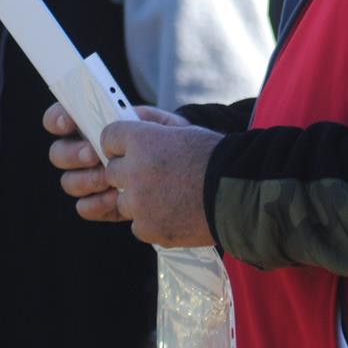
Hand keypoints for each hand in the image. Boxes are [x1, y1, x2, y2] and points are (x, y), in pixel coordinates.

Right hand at [44, 102, 188, 222]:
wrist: (188, 170)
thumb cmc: (168, 139)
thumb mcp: (156, 122)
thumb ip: (134, 118)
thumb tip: (115, 121)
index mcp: (92, 126)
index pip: (59, 119)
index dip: (57, 119)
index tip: (68, 123)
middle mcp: (85, 153)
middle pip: (58, 154)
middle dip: (72, 154)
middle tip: (93, 154)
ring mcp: (91, 180)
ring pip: (69, 182)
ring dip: (86, 180)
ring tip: (110, 179)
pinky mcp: (102, 205)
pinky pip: (85, 208)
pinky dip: (97, 204)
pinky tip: (117, 198)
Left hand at [103, 120, 220, 246]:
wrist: (239, 195)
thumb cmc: (216, 157)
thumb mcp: (183, 130)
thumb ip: (152, 127)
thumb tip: (132, 119)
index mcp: (141, 140)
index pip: (108, 138)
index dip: (120, 145)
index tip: (130, 150)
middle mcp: (133, 170)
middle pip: (111, 172)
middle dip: (128, 174)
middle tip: (156, 176)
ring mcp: (138, 203)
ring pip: (123, 201)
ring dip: (139, 200)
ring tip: (170, 198)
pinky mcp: (147, 229)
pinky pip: (138, 225)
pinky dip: (152, 221)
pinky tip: (175, 214)